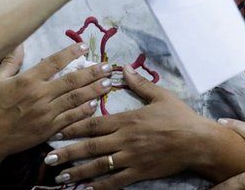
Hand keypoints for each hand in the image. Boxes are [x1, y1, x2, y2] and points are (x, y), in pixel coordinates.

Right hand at [0, 43, 113, 168]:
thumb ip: (10, 61)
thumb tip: (19, 41)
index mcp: (28, 80)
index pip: (54, 62)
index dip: (71, 53)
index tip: (84, 46)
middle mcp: (40, 95)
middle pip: (71, 81)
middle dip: (92, 72)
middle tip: (107, 66)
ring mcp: (46, 113)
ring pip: (75, 99)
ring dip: (93, 90)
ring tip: (107, 82)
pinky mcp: (49, 129)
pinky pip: (71, 118)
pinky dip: (84, 111)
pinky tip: (95, 105)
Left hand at [44, 65, 210, 188]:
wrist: (197, 141)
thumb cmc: (179, 116)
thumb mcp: (160, 95)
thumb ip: (139, 83)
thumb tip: (123, 67)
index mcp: (127, 119)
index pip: (93, 123)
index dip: (72, 127)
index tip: (55, 130)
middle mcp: (125, 139)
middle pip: (90, 146)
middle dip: (67, 152)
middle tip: (47, 158)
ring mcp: (131, 158)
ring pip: (99, 166)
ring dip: (77, 172)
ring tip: (59, 177)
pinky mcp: (139, 172)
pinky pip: (115, 182)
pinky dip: (99, 187)